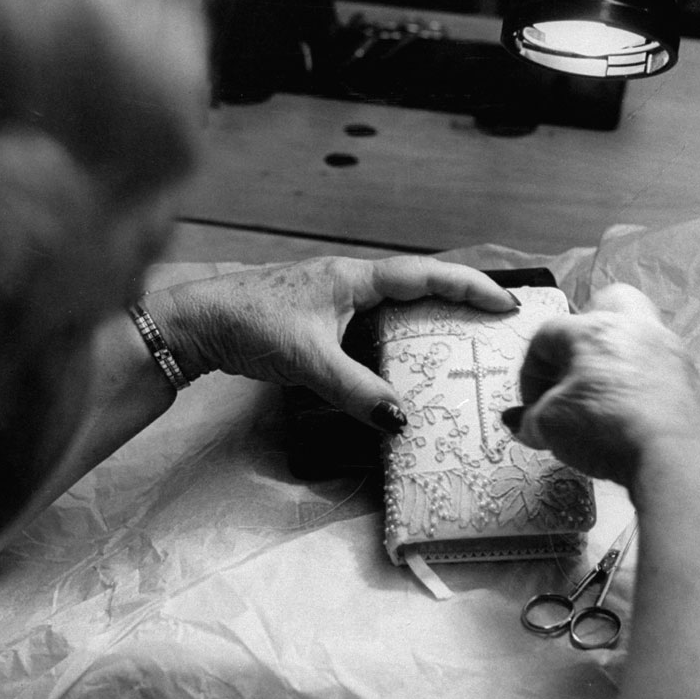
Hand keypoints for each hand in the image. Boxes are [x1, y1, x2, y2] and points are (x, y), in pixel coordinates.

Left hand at [145, 256, 518, 430]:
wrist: (195, 322)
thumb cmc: (249, 324)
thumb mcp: (310, 360)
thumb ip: (356, 391)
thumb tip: (401, 422)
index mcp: (353, 278)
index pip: (424, 275)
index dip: (468, 288)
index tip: (504, 302)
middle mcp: (347, 281)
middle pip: (415, 284)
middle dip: (456, 299)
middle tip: (491, 322)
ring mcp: (330, 298)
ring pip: (391, 304)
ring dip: (425, 317)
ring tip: (459, 341)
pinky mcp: (315, 316)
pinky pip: (369, 322)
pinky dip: (394, 336)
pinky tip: (399, 359)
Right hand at [502, 284, 699, 485]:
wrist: (677, 457)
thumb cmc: (607, 428)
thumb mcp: (549, 427)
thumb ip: (531, 420)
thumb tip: (526, 424)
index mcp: (593, 330)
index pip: (546, 335)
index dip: (530, 372)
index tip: (532, 405)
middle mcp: (635, 329)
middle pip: (609, 302)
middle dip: (588, 329)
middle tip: (575, 368)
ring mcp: (671, 352)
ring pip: (639, 338)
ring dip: (618, 364)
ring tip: (603, 401)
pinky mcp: (693, 382)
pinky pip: (662, 372)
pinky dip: (643, 389)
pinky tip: (633, 419)